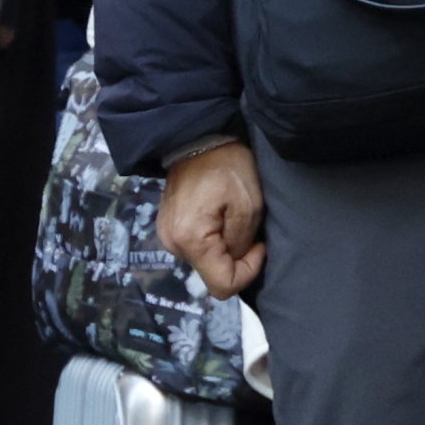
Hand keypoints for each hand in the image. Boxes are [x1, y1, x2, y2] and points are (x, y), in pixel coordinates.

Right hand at [156, 139, 266, 294]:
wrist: (199, 139)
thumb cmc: (228, 168)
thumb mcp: (248, 206)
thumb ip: (241, 243)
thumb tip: (236, 259)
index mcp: (191, 241)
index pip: (222, 286)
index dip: (246, 272)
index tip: (258, 245)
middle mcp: (173, 244)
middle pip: (212, 274)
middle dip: (236, 257)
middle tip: (246, 226)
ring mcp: (167, 236)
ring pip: (205, 261)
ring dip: (224, 247)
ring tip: (231, 217)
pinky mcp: (169, 228)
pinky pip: (196, 247)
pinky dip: (212, 239)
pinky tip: (218, 215)